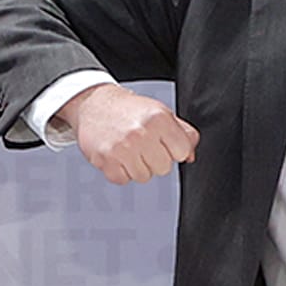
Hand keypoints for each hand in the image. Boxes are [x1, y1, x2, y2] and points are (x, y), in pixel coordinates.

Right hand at [57, 83, 198, 183]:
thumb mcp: (161, 112)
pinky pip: (123, 180)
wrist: (94, 104)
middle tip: (142, 145)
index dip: (173, 150)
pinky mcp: (106, 160)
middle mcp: (141, 132)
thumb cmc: (129, 110)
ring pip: (144, 177)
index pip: (182, 152)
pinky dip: (120, 171)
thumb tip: (190, 156)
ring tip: (129, 149)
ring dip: (137, 167)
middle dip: (155, 159)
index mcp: (159, 118)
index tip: (162, 143)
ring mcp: (122, 147)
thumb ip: (182, 133)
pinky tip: (116, 155)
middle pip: (163, 168)